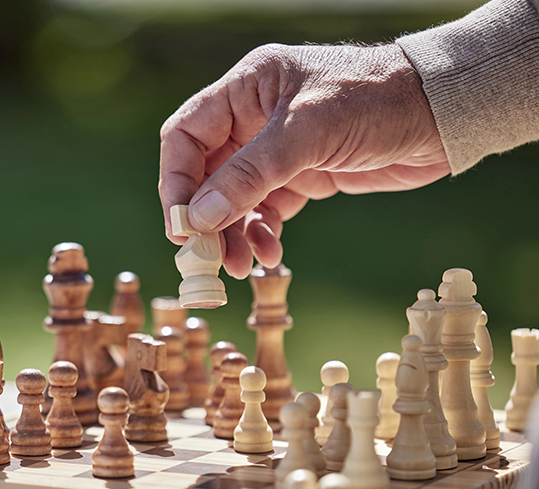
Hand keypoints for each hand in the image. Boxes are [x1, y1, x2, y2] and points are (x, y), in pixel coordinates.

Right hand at [158, 43, 448, 278]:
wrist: (444, 114)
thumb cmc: (376, 100)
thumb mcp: (307, 132)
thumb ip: (250, 174)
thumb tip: (199, 218)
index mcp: (246, 89)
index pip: (186, 136)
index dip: (176, 181)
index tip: (181, 225)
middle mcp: (254, 119)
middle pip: (205, 174)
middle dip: (205, 218)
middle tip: (206, 259)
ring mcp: (278, 151)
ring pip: (234, 200)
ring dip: (232, 235)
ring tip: (239, 267)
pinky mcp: (303, 178)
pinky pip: (266, 212)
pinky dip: (262, 236)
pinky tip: (270, 254)